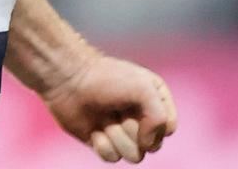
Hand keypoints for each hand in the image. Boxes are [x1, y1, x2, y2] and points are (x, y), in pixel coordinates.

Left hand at [42, 55, 177, 163]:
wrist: (69, 81)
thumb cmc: (106, 79)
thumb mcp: (143, 88)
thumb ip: (160, 118)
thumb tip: (148, 146)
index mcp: (155, 101)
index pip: (168, 128)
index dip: (154, 122)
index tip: (136, 103)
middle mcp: (141, 118)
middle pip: (151, 146)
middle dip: (131, 129)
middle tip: (116, 110)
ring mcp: (123, 132)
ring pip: (133, 155)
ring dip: (116, 137)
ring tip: (104, 118)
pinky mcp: (104, 143)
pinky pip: (112, 158)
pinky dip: (102, 144)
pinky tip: (93, 128)